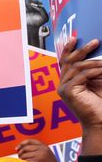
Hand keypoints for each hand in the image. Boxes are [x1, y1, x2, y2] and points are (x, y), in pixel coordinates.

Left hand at [16, 139, 67, 161]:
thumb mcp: (46, 154)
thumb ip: (37, 150)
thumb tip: (19, 148)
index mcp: (44, 146)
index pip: (29, 141)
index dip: (21, 144)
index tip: (17, 148)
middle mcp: (42, 150)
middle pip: (25, 149)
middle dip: (20, 154)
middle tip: (21, 158)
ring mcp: (39, 156)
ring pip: (24, 156)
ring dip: (22, 160)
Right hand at [57, 38, 101, 155]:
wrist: (101, 122)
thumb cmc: (101, 105)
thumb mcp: (98, 83)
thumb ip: (94, 71)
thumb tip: (98, 57)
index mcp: (68, 83)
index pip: (65, 62)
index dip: (68, 50)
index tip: (74, 39)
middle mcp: (63, 85)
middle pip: (69, 62)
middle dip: (81, 50)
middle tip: (95, 42)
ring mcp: (63, 89)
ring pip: (77, 67)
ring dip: (94, 62)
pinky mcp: (68, 92)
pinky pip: (81, 76)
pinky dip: (94, 71)